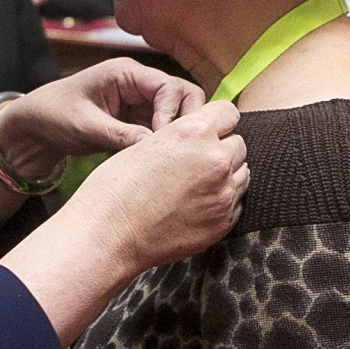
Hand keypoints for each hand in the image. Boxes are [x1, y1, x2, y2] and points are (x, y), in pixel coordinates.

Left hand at [0, 59, 206, 178]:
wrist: (33, 128)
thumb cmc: (52, 115)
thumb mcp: (86, 126)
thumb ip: (121, 135)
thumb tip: (155, 148)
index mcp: (126, 73)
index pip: (169, 86)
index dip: (173, 113)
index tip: (162, 138)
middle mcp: (139, 84)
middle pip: (185, 97)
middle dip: (186, 121)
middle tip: (175, 149)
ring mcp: (141, 103)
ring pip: (179, 116)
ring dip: (175, 135)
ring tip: (163, 158)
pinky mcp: (139, 122)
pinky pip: (163, 132)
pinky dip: (163, 145)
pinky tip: (153, 161)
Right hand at [61, 100, 248, 274]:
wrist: (108, 235)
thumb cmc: (115, 188)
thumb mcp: (147, 144)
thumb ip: (182, 135)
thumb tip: (204, 135)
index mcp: (194, 132)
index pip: (229, 113)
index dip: (216, 121)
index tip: (207, 131)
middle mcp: (215, 159)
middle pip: (238, 144)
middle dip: (221, 149)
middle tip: (194, 163)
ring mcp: (223, 194)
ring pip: (242, 173)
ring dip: (225, 175)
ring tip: (193, 186)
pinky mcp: (223, 222)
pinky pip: (237, 202)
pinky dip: (222, 201)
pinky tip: (195, 205)